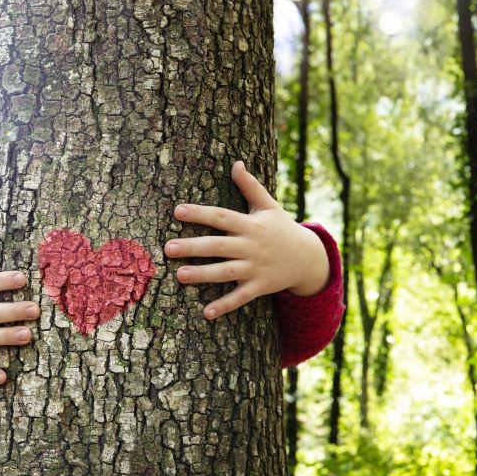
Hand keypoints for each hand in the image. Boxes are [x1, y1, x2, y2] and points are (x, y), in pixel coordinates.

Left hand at [165, 161, 329, 319]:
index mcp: (250, 224)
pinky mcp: (261, 286)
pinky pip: (241, 297)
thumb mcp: (269, 206)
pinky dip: (225, 305)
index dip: (200, 213)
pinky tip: (206, 313)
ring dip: (203, 275)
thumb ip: (250, 186)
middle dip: (193, 247)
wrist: (308, 257)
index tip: (177, 211)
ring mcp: (256, 267)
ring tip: (179, 276)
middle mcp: (251, 246)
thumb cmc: (282, 228)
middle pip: (218, 245)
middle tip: (168, 248)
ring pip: (226, 272)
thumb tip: (236, 163)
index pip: (221, 217)